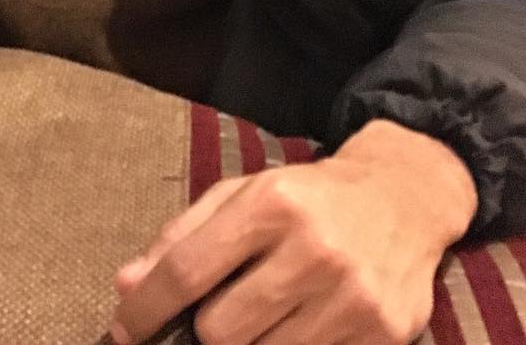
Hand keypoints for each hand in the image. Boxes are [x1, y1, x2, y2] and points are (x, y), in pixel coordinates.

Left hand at [108, 120, 477, 344]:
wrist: (402, 198)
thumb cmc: (306, 198)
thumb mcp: (242, 195)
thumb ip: (181, 237)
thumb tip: (126, 286)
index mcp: (271, 203)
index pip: (187, 271)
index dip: (145, 310)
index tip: (123, 330)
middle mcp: (313, 248)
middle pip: (221, 329)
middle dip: (206, 330)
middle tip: (220, 314)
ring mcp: (351, 296)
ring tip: (263, 318)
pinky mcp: (383, 334)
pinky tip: (297, 328)